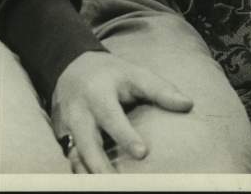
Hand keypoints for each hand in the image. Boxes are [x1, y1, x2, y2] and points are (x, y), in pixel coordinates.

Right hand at [50, 51, 193, 172]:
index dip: (126, 136)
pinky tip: (95, 183)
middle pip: (87, 143)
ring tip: (107, 187)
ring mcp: (67, 127)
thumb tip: (189, 104)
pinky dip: (81, 173)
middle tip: (117, 182)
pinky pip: (70, 160)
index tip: (143, 152)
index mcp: (99, 94)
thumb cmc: (112, 74)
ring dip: (89, 173)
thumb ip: (161, 89)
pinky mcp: (61, 139)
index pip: (112, 117)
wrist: (73, 69)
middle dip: (100, 164)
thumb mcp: (136, 73)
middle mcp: (80, 112)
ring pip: (75, 156)